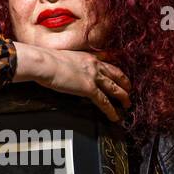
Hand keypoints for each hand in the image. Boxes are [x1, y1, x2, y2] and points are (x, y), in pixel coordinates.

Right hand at [14, 43, 130, 122]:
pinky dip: (111, 110)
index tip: (119, 75)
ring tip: (127, 105)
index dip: (115, 70)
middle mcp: (94, 65)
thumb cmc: (46, 60)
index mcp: (88, 57)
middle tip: (129, 90)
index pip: (106, 63)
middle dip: (125, 83)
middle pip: (116, 74)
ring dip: (123, 97)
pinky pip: (104, 102)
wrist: (44, 63)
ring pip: (114, 88)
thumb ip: (69, 64)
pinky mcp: (89, 88)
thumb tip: (65, 70)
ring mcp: (93, 76)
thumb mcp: (62, 57)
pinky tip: (115, 117)